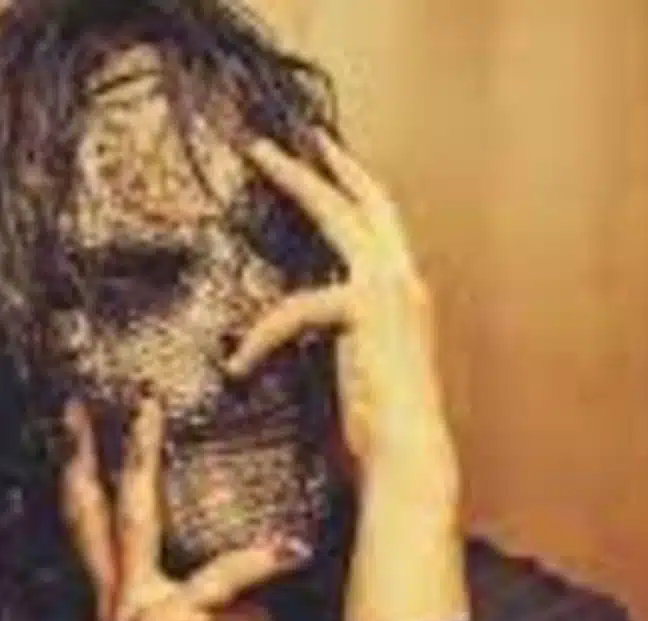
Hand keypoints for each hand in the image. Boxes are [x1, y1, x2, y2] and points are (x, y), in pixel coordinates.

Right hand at [59, 393, 304, 620]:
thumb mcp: (216, 617)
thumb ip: (213, 575)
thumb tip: (245, 530)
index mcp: (126, 599)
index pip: (95, 528)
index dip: (82, 475)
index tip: (79, 425)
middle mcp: (119, 602)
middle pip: (92, 514)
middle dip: (84, 453)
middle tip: (81, 402)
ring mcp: (138, 613)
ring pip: (132, 522)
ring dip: (139, 462)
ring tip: (148, 415)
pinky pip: (219, 576)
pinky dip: (260, 559)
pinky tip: (291, 548)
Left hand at [227, 132, 459, 508]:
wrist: (407, 454)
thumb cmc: (383, 426)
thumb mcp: (357, 369)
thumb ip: (341, 336)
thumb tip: (309, 327)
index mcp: (405, 296)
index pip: (381, 228)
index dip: (355, 192)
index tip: (327, 166)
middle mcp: (407, 282)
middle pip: (367, 202)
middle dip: (329, 165)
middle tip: (295, 139)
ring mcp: (393, 289)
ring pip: (338, 215)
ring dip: (296, 180)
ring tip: (261, 157)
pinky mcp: (368, 308)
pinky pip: (298, 305)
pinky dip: (263, 334)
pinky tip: (240, 363)